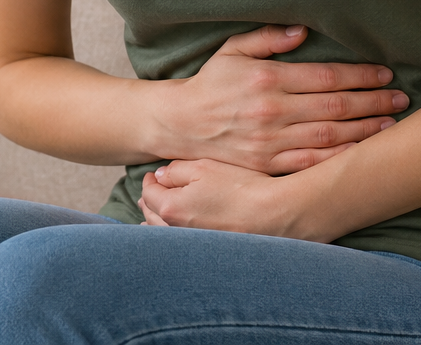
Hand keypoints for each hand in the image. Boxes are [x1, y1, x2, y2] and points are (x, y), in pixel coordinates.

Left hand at [138, 159, 321, 238]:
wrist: (272, 214)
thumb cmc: (240, 186)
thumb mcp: (204, 167)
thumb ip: (176, 170)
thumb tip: (160, 176)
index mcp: (171, 207)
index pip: (148, 193)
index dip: (149, 181)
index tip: (152, 174)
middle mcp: (176, 231)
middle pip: (151, 215)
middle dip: (148, 201)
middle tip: (149, 192)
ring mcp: (191, 245)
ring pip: (162, 234)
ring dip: (155, 222)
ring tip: (151, 215)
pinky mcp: (206, 253)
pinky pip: (180, 244)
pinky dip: (171, 236)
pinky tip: (175, 233)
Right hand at [152, 25, 406, 173]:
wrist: (180, 124)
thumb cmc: (210, 82)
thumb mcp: (232, 50)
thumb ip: (268, 38)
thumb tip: (302, 30)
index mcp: (268, 79)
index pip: (325, 76)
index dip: (359, 75)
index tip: (384, 73)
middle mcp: (272, 111)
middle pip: (335, 106)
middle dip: (372, 101)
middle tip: (400, 97)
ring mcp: (271, 141)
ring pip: (329, 136)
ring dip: (365, 130)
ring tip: (391, 124)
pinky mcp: (267, 165)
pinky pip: (311, 162)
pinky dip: (338, 158)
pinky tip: (361, 153)